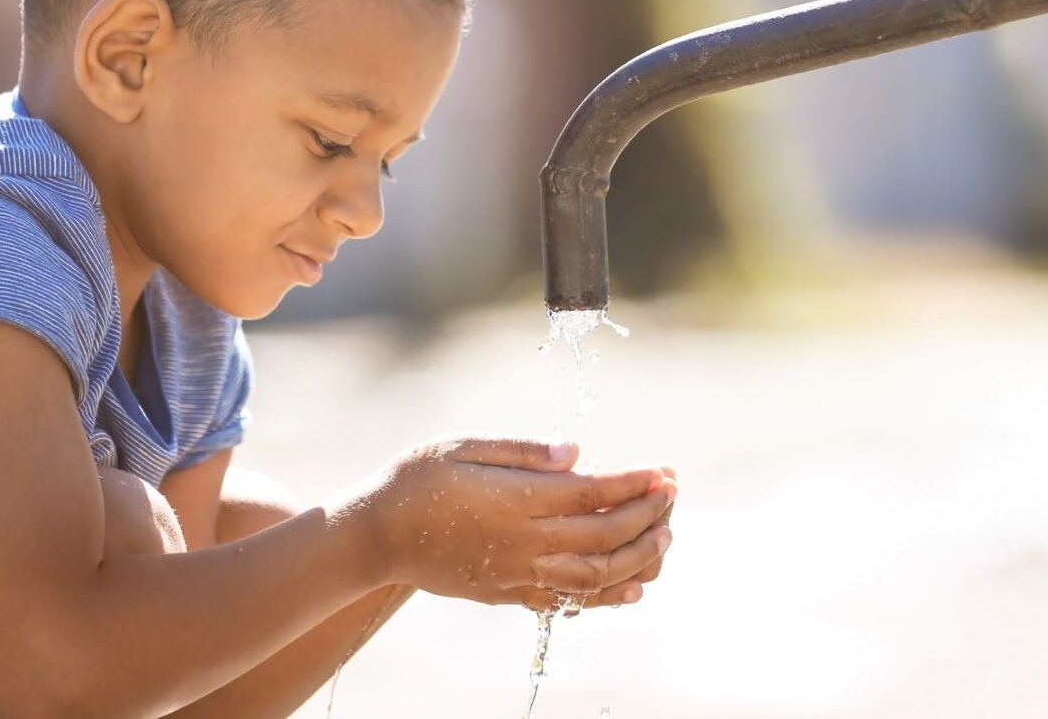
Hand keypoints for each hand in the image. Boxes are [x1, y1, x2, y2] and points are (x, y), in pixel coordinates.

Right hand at [358, 436, 675, 611]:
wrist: (375, 536)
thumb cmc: (417, 480)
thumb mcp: (462, 446)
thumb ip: (522, 450)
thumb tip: (577, 452)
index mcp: (514, 499)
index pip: (591, 493)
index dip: (634, 484)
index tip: (663, 472)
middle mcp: (522, 542)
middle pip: (603, 535)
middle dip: (646, 515)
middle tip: (672, 496)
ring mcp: (517, 573)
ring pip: (594, 574)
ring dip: (638, 556)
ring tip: (666, 537)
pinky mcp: (508, 593)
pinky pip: (569, 601)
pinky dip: (607, 596)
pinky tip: (634, 585)